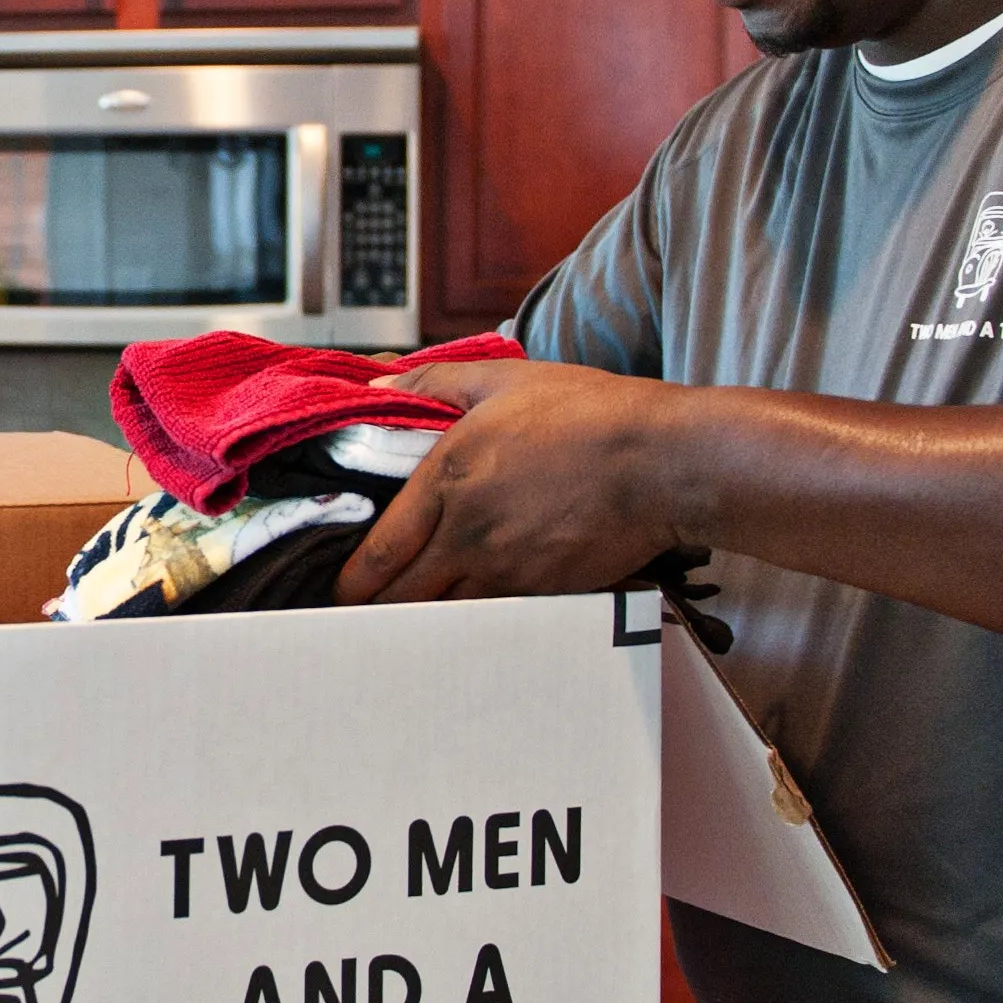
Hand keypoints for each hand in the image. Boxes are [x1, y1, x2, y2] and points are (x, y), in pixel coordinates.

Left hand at [334, 360, 692, 602]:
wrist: (660, 461)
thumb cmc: (588, 414)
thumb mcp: (502, 381)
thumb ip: (432, 383)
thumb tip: (378, 384)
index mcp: (449, 481)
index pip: (382, 549)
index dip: (354, 579)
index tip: (343, 589)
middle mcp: (470, 535)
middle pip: (405, 596)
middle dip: (378, 609)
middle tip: (364, 613)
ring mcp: (509, 571)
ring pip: (446, 615)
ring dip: (424, 619)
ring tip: (411, 618)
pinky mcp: (546, 593)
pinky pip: (495, 617)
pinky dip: (475, 621)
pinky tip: (470, 615)